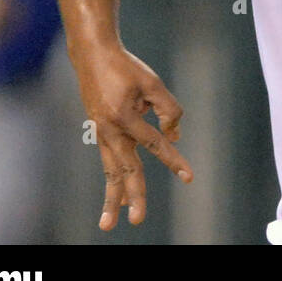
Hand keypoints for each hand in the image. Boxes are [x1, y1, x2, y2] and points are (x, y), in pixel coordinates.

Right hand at [71, 42, 192, 229]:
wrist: (92, 56)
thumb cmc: (126, 68)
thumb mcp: (153, 83)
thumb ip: (168, 109)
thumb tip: (174, 137)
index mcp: (123, 116)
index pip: (155, 144)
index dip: (174, 161)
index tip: (189, 178)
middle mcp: (109, 130)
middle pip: (125, 169)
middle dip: (133, 196)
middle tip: (137, 220)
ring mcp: (100, 133)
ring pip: (110, 172)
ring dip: (111, 198)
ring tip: (108, 225)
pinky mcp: (98, 133)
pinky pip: (107, 161)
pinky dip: (112, 178)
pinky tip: (117, 195)